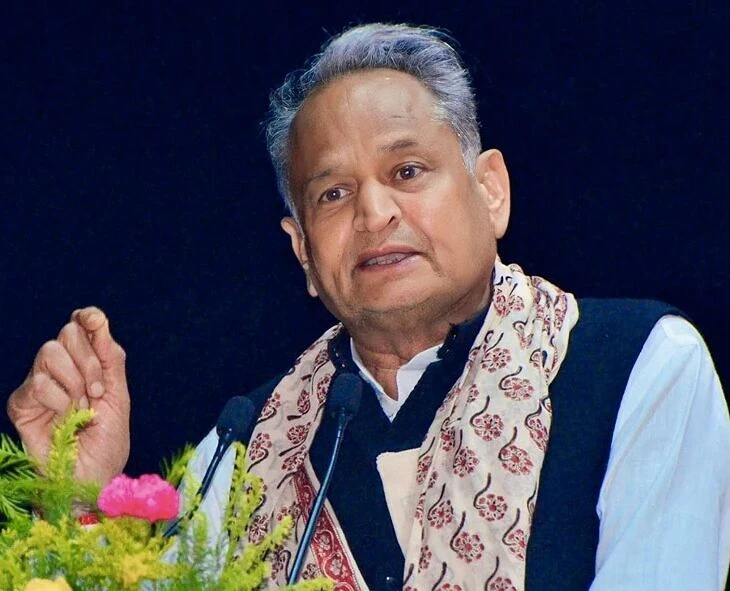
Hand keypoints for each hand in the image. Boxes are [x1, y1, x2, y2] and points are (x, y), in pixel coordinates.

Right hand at [7, 307, 130, 484]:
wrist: (93, 478)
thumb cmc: (107, 441)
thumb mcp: (118, 395)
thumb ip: (110, 358)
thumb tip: (98, 320)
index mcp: (86, 365)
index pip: (81, 326)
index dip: (88, 317)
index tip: (95, 320)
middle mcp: (60, 370)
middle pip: (67, 334)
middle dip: (90, 361)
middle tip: (97, 393)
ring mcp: (38, 384)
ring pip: (50, 352)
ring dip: (75, 383)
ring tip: (81, 410)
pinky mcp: (21, 404)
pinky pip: (39, 383)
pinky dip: (59, 401)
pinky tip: (65, 420)